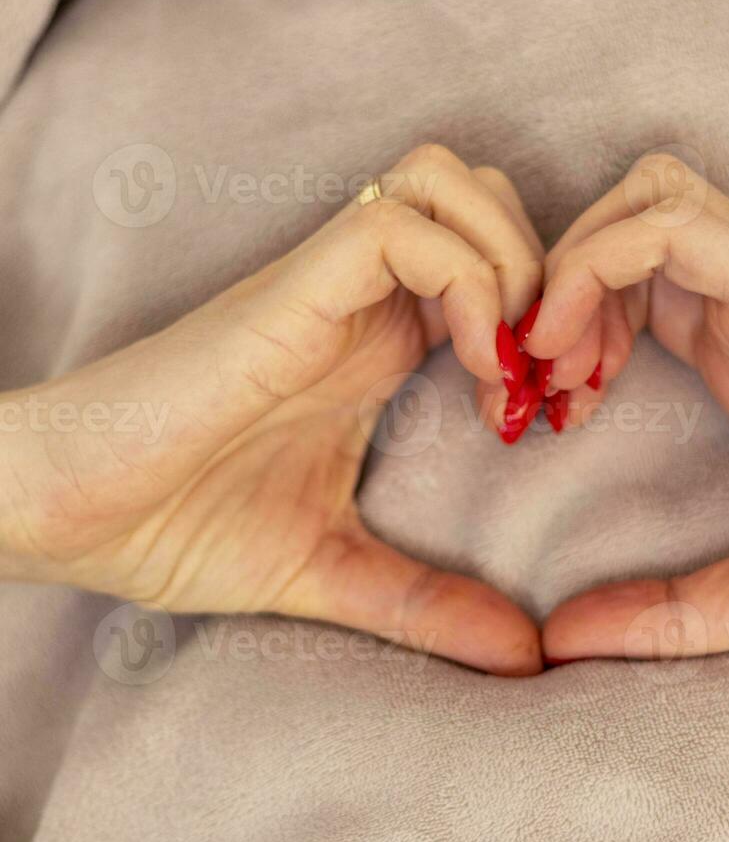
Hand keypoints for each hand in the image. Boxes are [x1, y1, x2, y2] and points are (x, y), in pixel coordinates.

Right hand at [0, 145, 543, 675]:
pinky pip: (396, 230)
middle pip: (483, 194)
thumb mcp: (332, 570)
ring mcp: (324, 286)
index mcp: (376, 341)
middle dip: (547, 271)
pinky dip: (466, 282)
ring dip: (512, 262)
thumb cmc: (175, 526)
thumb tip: (525, 657)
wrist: (57, 512)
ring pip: (451, 184)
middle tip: (552, 375)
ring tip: (512, 368)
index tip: (558, 410)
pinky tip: (478, 369)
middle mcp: (360, 297)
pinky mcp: (288, 293)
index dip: (549, 319)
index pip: (491, 260)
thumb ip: (428, 605)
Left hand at [529, 155, 728, 660]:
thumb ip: (663, 612)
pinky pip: (665, 224)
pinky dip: (595, 269)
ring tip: (555, 364)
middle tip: (534, 384)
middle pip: (620, 225)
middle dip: (551, 291)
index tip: (544, 416)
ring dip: (570, 269)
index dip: (564, 333)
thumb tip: (564, 640)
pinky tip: (577, 356)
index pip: (628, 287)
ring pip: (639, 199)